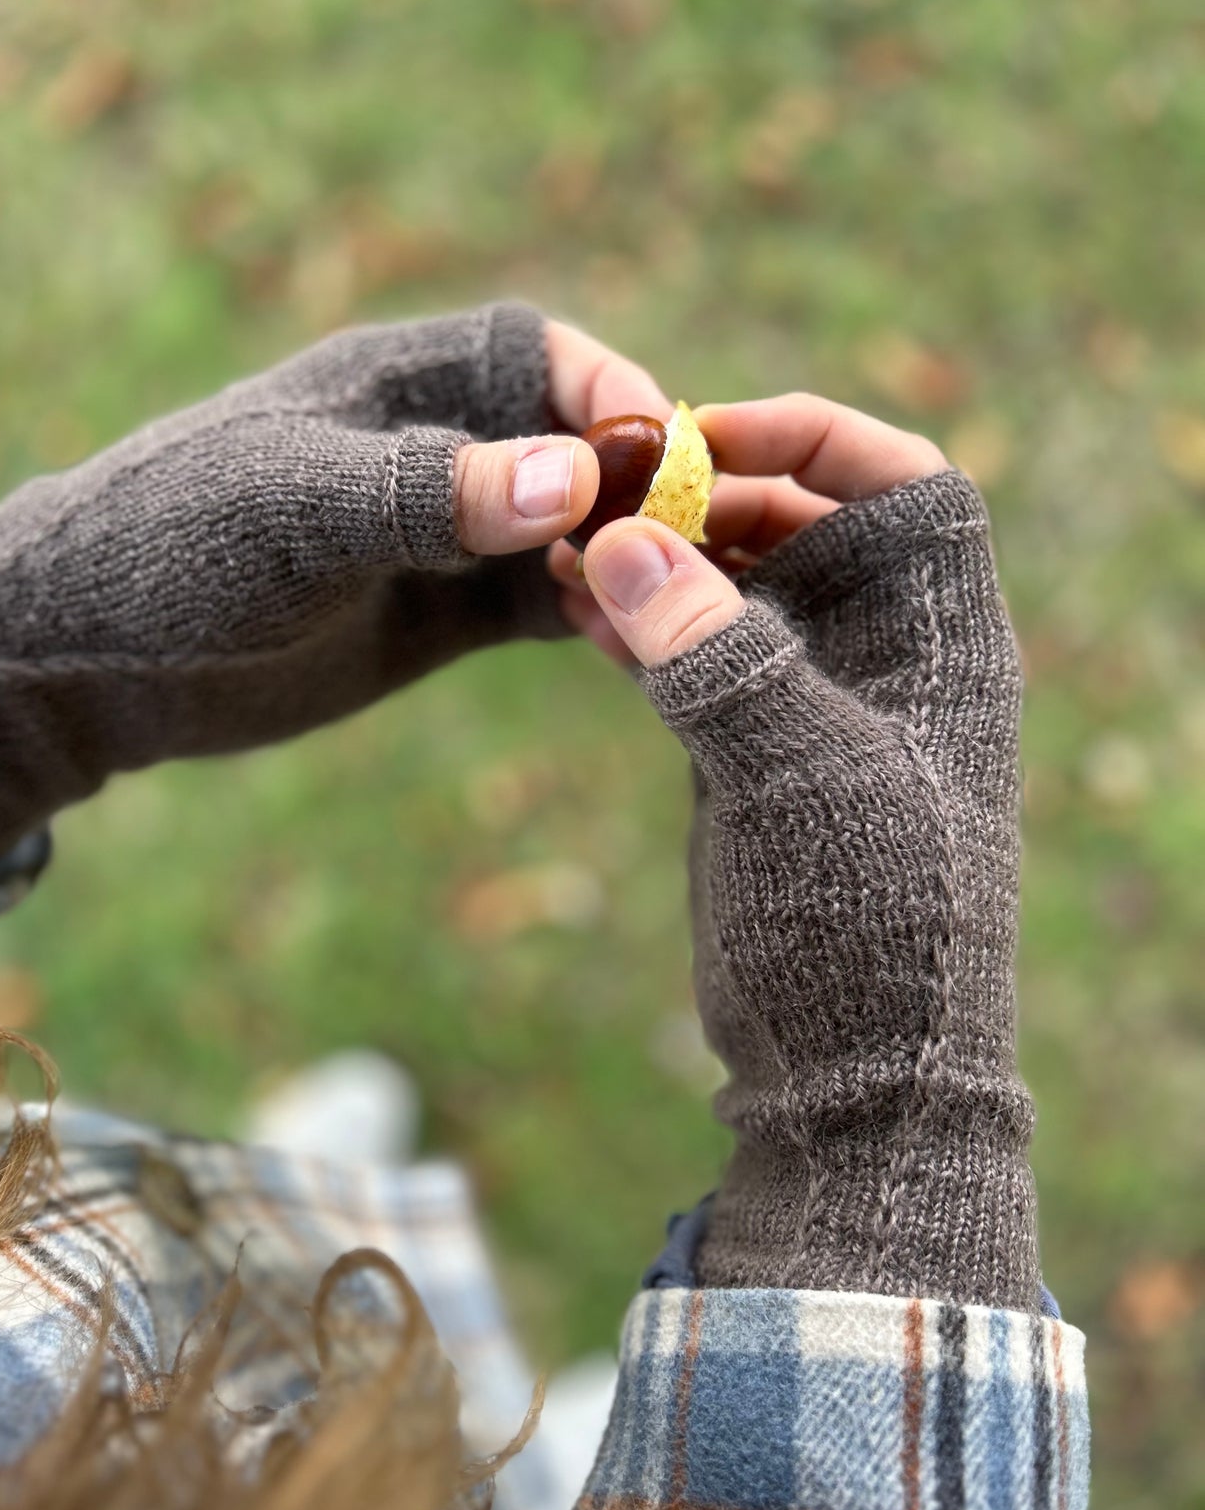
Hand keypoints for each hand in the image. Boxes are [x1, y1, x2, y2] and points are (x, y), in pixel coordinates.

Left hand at [0, 305, 667, 872]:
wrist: (84, 658)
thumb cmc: (168, 552)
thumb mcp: (297, 514)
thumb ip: (429, 492)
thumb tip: (575, 472)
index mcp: (392, 383)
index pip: (532, 356)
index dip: (608, 391)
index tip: (661, 451)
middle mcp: (429, 447)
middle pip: (570, 438)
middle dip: (639, 478)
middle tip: (695, 542)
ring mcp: (437, 535)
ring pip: (568, 524)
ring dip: (624, 551)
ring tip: (672, 597)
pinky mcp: (435, 614)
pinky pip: (539, 598)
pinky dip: (591, 610)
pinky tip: (629, 638)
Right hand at [572, 395, 1037, 1310]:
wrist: (856, 1076)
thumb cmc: (866, 923)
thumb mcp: (795, 774)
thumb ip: (716, 655)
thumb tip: (627, 545)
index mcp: (941, 642)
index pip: (904, 486)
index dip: (814, 437)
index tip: (705, 433)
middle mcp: (886, 660)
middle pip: (802, 525)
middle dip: (707, 497)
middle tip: (605, 495)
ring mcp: (815, 710)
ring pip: (736, 592)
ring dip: (659, 562)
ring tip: (567, 552)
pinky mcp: (754, 759)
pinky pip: (696, 660)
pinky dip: (641, 628)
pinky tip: (575, 611)